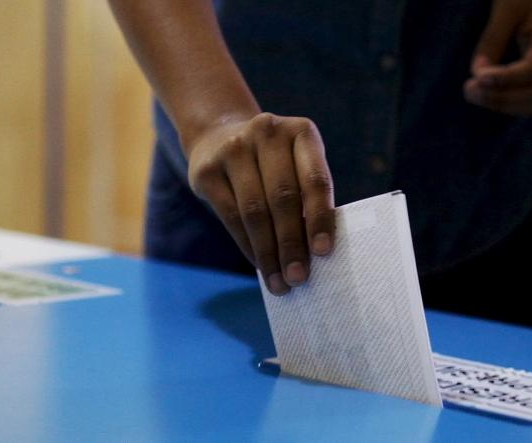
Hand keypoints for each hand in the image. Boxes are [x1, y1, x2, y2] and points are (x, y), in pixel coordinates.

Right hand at [186, 113, 334, 294]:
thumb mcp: (297, 163)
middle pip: (283, 198)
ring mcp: (233, 148)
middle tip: (300, 278)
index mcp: (301, 132)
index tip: (324, 252)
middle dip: (292, 244)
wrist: (219, 134)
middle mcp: (267, 132)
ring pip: (255, 212)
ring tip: (280, 282)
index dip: (320, 218)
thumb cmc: (274, 163)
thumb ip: (308, 197)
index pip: (315, 180)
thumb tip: (316, 255)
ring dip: (269, 253)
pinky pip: (231, 217)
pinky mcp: (207, 170)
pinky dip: (249, 246)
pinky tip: (260, 266)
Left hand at [464, 0, 531, 115]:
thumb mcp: (506, 9)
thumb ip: (493, 41)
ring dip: (502, 104)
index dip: (502, 80)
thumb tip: (478, 75)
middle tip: (468, 89)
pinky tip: (488, 91)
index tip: (476, 77)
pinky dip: (509, 101)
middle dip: (499, 98)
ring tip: (474, 92)